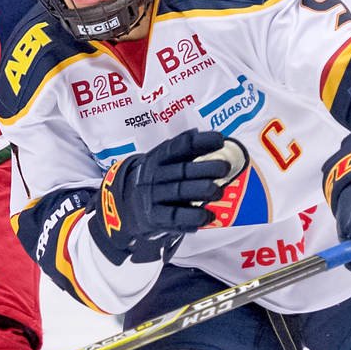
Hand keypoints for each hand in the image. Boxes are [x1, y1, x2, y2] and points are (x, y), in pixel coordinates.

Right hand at [91, 131, 247, 262]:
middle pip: (181, 170)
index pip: (180, 146)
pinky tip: (207, 216)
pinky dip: (191, 218)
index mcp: (158, 158)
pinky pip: (174, 217)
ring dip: (200, 192)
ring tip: (218, 192)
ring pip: (178, 192)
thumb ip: (180, 149)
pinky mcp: (153, 218)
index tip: (220, 140)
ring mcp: (152, 197)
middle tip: (225, 168)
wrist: (125, 206)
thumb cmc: (155, 180)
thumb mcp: (162, 161)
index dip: (200, 142)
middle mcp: (153, 175)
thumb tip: (198, 131)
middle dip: (205, 168)